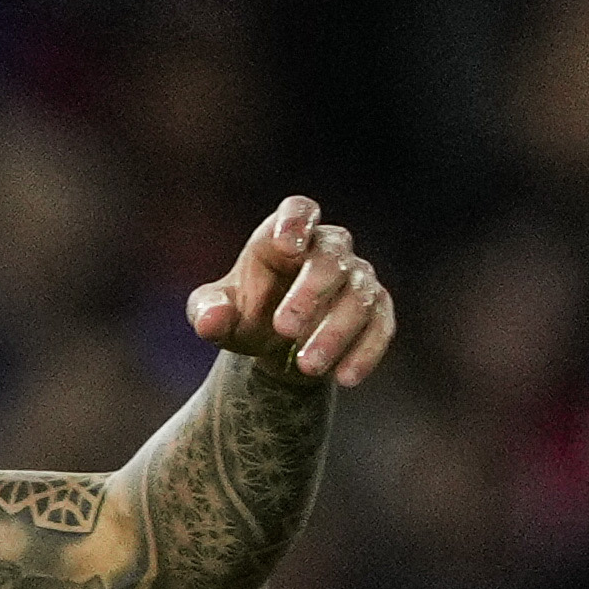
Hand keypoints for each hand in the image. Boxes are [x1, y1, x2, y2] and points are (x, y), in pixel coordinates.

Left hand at [187, 196, 396, 388]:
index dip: (296, 222)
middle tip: (284, 329)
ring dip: (335, 332)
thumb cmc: (243, 314)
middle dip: (309, 293)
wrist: (274, 347)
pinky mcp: (377, 311)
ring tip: (307, 366)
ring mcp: (357, 279)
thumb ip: (208, 312)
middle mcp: (327, 250)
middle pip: (329, 259)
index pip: (298, 210)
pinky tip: (345, 377)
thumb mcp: (215, 314)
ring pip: (358, 296)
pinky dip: (365, 352)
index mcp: (283, 236)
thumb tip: (211, 320)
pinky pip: (380, 326)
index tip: (287, 244)